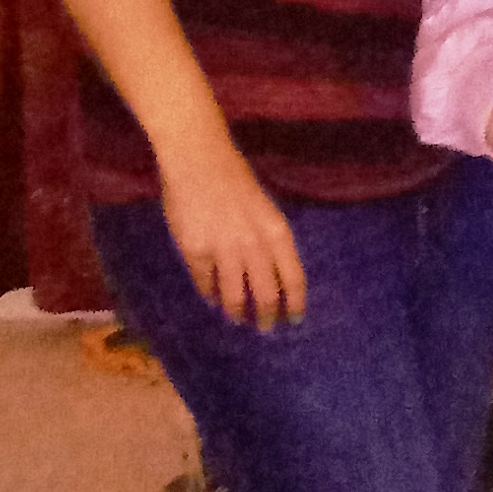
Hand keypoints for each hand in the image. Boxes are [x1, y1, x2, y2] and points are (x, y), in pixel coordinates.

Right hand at [157, 130, 306, 329]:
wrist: (200, 163)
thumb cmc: (235, 180)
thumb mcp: (264, 210)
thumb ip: (267, 241)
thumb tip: (268, 273)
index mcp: (277, 232)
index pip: (293, 278)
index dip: (295, 303)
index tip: (295, 320)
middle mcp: (255, 246)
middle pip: (265, 294)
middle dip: (267, 316)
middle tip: (266, 329)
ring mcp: (225, 251)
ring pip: (234, 297)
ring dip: (237, 312)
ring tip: (238, 319)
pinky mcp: (197, 253)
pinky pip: (206, 284)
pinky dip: (211, 295)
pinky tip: (213, 300)